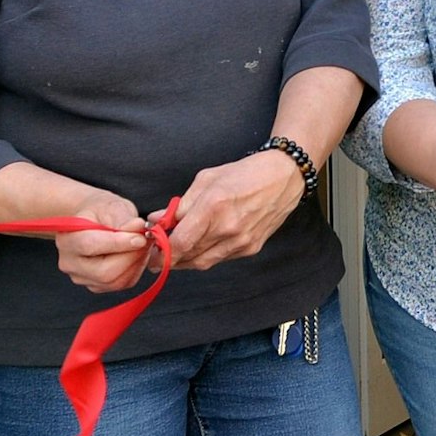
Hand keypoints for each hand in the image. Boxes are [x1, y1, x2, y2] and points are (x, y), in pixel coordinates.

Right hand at [55, 193, 150, 292]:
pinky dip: (135, 270)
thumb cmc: (101, 212)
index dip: (119, 243)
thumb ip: (124, 218)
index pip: (91, 246)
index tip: (140, 237)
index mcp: (68, 239)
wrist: (94, 221)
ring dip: (137, 263)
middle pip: (104, 272)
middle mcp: (70, 263)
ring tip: (142, 245)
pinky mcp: (97, 285)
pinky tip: (137, 255)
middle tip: (146, 240)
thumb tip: (138, 227)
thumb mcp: (112, 206)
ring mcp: (82, 277)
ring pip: (116, 281)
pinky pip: (122, 284)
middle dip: (132, 256)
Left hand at [156, 150, 314, 269]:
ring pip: (203, 262)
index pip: (179, 243)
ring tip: (178, 251)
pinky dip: (207, 255)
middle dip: (169, 257)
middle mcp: (228, 228)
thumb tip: (157, 219)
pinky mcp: (251, 247)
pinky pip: (221, 258)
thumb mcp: (207, 179)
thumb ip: (180, 204)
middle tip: (159, 253)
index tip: (151, 255)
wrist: (284, 177)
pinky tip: (203, 244)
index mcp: (213, 207)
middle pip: (189, 256)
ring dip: (186, 260)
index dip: (161, 254)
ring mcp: (242, 241)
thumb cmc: (245, 173)